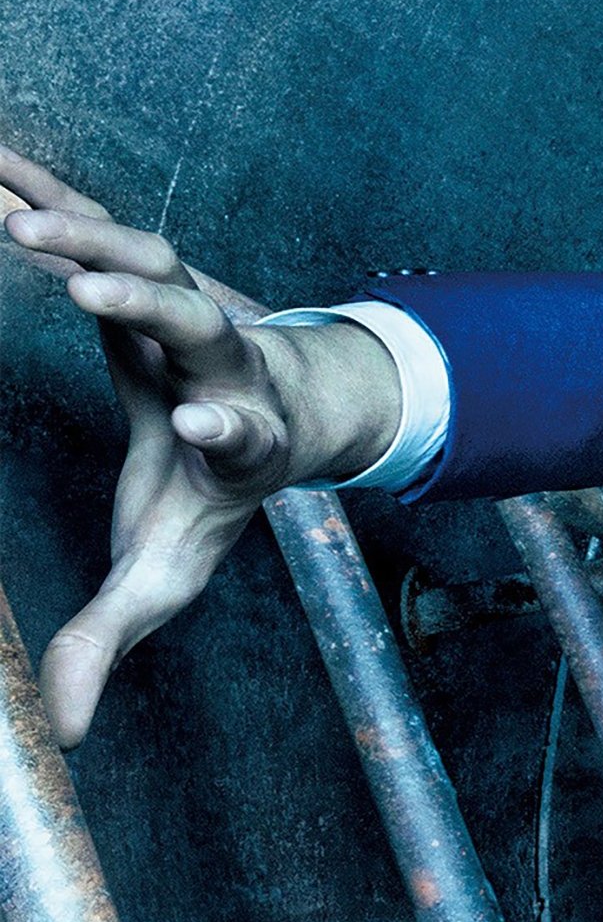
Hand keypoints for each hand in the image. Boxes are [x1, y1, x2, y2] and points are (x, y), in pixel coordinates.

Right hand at [1, 144, 398, 745]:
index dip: (226, 429)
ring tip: (15, 219)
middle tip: (94, 288)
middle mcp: (225, 361)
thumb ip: (113, 637)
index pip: (244, 434)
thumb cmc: (208, 495)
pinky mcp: (138, 263)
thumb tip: (65, 733)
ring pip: (149, 254)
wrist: (258, 400)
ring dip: (86, 232)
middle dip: (152, 302)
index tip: (201, 427)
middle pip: (201, 322)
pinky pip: (90, 218)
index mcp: (241, 440)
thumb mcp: (167, 568)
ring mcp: (185, 300)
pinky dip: (39, 188)